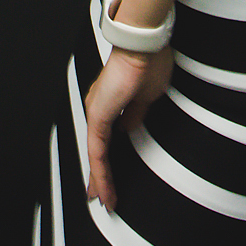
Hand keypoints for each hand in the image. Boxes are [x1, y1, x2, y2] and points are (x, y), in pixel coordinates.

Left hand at [84, 44, 172, 211]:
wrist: (142, 43)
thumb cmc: (149, 61)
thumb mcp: (148, 95)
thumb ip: (136, 113)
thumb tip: (129, 127)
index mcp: (111, 100)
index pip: (107, 137)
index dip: (108, 157)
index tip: (111, 176)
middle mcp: (100, 105)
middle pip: (96, 148)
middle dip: (99, 175)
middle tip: (101, 197)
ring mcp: (97, 110)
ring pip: (95, 154)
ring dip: (100, 179)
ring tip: (104, 201)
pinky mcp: (98, 115)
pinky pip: (97, 151)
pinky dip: (101, 173)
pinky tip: (104, 190)